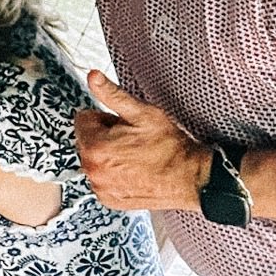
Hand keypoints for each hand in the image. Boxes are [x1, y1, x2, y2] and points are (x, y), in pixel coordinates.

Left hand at [75, 69, 210, 211]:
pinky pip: (101, 179)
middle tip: (132, 141)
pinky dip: (112, 174)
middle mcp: (92, 170)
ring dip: (107, 155)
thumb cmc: (171, 146)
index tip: (125, 126)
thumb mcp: (143, 113)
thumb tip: (92, 76)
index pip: (83, 119)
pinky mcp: (109, 199)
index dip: (106, 118)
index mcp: (94, 147)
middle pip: (87, 140)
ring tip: (135, 156)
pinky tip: (133, 172)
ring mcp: (100, 187)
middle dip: (104, 136)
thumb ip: (112, 94)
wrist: (192, 179)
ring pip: (93, 159)